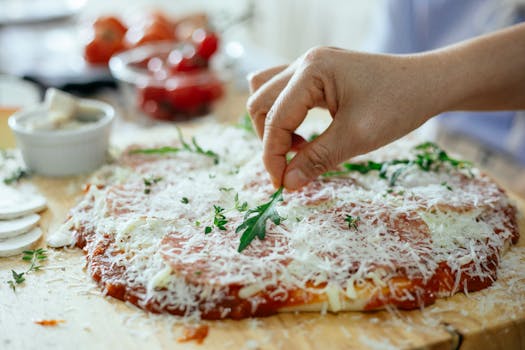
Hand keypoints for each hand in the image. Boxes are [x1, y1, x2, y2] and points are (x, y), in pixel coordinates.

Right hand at [247, 47, 441, 189]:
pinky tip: (307, 135)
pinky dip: (287, 116)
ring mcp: (311, 65)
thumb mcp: (357, 137)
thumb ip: (317, 159)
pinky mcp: (318, 74)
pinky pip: (285, 94)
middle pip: (260, 102)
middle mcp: (305, 62)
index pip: (275, 118)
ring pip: (267, 94)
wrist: (430, 83)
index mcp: (311, 70)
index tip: (281, 185)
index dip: (273, 156)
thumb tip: (286, 183)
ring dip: (274, 125)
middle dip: (270, 140)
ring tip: (299, 148)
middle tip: (292, 167)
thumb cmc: (399, 105)